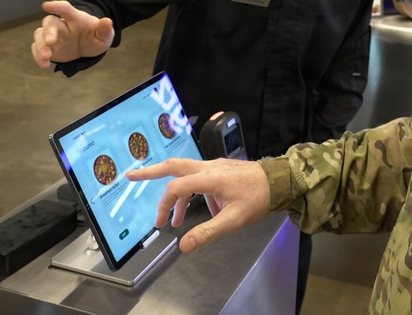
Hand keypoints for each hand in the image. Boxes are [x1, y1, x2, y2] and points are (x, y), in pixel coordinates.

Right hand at [30, 0, 114, 67]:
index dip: (56, 6)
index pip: (65, 9)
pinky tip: (44, 64)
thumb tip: (108, 21)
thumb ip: (105, 30)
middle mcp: (61, 25)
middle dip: (48, 32)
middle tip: (51, 43)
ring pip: (40, 35)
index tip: (46, 6)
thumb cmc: (94, 37)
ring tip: (46, 58)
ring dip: (41, 46)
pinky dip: (37, 56)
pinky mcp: (47, 47)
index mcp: (75, 18)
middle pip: (50, 23)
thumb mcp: (104, 36)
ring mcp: (52, 36)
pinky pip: (37, 49)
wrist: (87, 48)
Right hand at [125, 158, 269, 252]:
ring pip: (186, 173)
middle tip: (130, 175)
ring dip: (176, 193)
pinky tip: (205, 210)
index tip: (162, 223)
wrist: (280, 180)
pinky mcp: (222, 168)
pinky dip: (193, 192)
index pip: (177, 187)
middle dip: (151, 171)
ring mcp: (215, 166)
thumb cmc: (258, 199)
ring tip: (174, 220)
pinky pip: (200, 177)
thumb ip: (207, 232)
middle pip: (173, 166)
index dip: (165, 204)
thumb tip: (183, 246)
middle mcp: (209, 167)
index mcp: (209, 177)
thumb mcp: (233, 220)